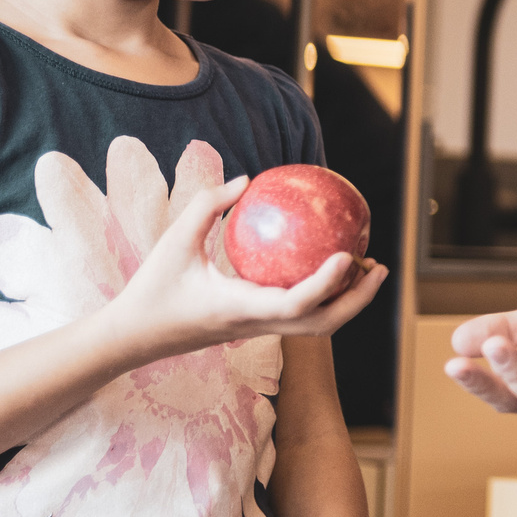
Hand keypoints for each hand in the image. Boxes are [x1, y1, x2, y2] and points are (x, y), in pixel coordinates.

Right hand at [108, 177, 386, 361]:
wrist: (136, 337)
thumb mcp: (173, 241)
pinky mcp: (257, 329)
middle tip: (381, 266)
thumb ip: (208, 206)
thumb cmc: (153, 288)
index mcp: (239, 308)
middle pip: (322, 325)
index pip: (295, 304)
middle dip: (358, 300)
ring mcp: (260, 331)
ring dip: (348, 301)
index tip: (349, 256)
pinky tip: (331, 267)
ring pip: (317, 326)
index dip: (327, 283)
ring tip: (370, 268)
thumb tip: (246, 179)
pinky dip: (325, 296)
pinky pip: (301, 316)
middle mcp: (257, 325)